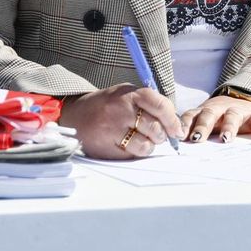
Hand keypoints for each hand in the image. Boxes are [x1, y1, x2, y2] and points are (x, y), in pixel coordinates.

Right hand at [60, 84, 182, 159]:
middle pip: (155, 128)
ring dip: (148, 146)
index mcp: (129, 94)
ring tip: (138, 139)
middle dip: (161, 135)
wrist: (73, 115)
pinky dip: (133, 153)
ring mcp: (112, 130)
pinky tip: (125, 144)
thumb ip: (149, 104)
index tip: (177, 131)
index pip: (160, 105)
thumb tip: (174, 125)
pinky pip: (131, 156)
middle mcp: (120, 110)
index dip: (173, 120)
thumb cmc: (106, 105)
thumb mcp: (126, 94)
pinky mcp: (106, 147)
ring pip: (146, 146)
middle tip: (155, 135)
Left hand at [180, 93, 250, 143]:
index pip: (192, 116)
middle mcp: (219, 109)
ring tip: (226, 139)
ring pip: (231, 116)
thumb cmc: (219, 120)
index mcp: (203, 112)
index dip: (185, 125)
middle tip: (197, 138)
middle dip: (202, 126)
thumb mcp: (207, 123)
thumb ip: (196, 132)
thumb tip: (181, 148)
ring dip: (228, 127)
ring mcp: (237, 110)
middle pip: (209, 114)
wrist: (242, 102)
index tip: (180, 137)